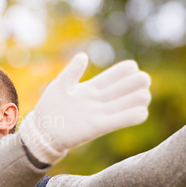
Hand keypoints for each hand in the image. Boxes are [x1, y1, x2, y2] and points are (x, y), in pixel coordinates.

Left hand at [19, 53, 150, 163]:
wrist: (43, 131)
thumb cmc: (49, 107)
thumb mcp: (59, 86)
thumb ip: (72, 72)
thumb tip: (83, 56)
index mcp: (91, 87)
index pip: (114, 75)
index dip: (125, 70)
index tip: (132, 67)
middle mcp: (99, 100)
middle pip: (125, 88)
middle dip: (137, 82)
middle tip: (143, 81)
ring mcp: (100, 113)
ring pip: (127, 103)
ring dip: (138, 98)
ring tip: (143, 95)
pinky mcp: (98, 127)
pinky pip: (119, 121)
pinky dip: (132, 117)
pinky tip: (141, 112)